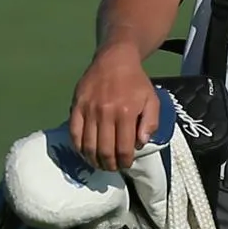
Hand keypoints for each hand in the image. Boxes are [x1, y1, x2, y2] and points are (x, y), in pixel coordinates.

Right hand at [68, 44, 157, 172]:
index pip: (123, 147)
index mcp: (126, 113)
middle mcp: (106, 113)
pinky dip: (78, 147)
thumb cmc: (136, 83)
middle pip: (104, 150)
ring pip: (88, 145)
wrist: (115, 60)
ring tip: (99, 164)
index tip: (126, 165)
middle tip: (112, 168)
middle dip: (109, 164)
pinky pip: (74, 132)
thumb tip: (140, 144)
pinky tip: (85, 152)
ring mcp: (89, 110)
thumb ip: (150, 123)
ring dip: (93, 159)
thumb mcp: (152, 100)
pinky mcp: (76, 106)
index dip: (124, 161)